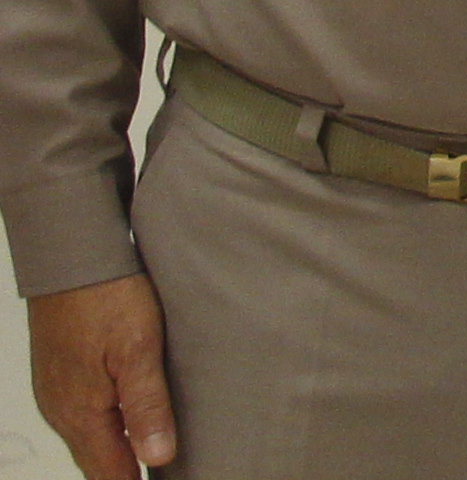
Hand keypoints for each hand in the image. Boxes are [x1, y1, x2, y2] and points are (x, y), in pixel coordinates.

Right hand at [29, 276, 173, 477]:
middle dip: (125, 474)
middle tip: (160, 474)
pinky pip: (81, 416)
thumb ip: (147, 406)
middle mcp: (61, 412)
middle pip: (96, 462)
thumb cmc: (107, 298)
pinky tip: (127, 422)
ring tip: (149, 458)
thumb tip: (156, 459)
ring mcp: (56, 394)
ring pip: (89, 440)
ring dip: (116, 452)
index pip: (109, 473)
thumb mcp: (139, 349)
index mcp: (81, 413)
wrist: (69, 258)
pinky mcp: (58, 376)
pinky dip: (105, 428)